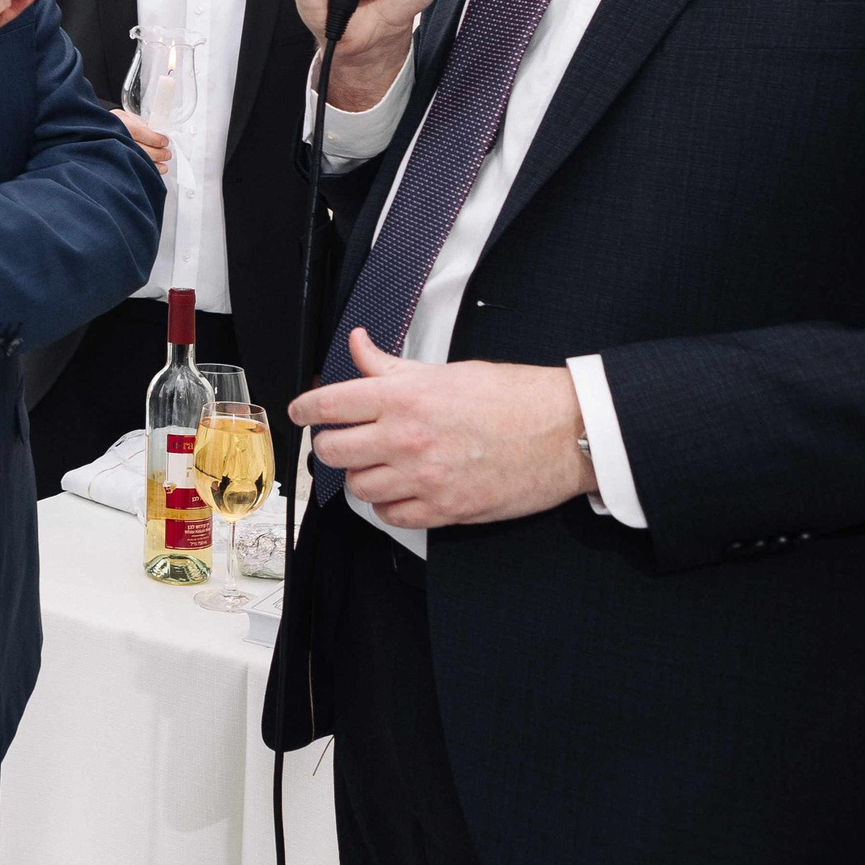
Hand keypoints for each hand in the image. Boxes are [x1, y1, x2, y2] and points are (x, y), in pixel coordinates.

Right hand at [113, 108, 169, 172]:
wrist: (92, 134)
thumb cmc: (109, 124)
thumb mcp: (123, 117)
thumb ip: (139, 124)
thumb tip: (156, 133)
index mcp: (119, 124)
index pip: (138, 132)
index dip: (154, 139)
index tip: (164, 142)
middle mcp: (115, 138)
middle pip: (140, 149)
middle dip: (158, 153)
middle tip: (166, 154)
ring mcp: (114, 152)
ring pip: (137, 162)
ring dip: (154, 166)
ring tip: (163, 166)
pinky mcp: (115, 164)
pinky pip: (132, 169)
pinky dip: (145, 172)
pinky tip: (153, 172)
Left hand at [290, 329, 595, 528]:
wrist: (564, 433)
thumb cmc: (515, 398)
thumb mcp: (445, 370)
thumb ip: (391, 367)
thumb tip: (359, 347)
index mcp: (404, 397)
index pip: (330, 404)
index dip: (305, 409)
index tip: (300, 412)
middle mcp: (407, 438)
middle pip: (333, 451)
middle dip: (331, 445)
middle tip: (340, 440)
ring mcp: (424, 478)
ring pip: (358, 487)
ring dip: (361, 476)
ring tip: (376, 465)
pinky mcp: (445, 509)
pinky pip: (391, 516)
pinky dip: (387, 506)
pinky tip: (398, 491)